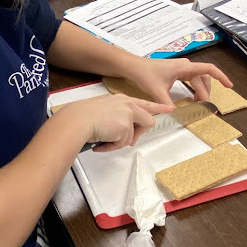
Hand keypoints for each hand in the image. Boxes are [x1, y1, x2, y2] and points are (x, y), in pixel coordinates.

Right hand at [55, 94, 171, 151]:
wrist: (77, 120)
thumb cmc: (82, 117)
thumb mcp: (103, 112)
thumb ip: (116, 119)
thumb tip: (124, 135)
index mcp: (121, 99)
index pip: (144, 103)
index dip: (158, 107)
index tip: (169, 108)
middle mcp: (127, 104)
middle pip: (148, 120)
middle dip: (138, 133)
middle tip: (124, 140)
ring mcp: (128, 114)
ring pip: (134, 135)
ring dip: (120, 141)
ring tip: (104, 139)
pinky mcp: (125, 126)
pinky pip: (123, 143)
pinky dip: (112, 146)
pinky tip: (101, 143)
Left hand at [122, 57, 232, 106]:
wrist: (134, 67)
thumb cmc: (145, 74)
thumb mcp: (157, 91)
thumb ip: (167, 103)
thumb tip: (176, 114)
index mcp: (184, 67)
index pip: (208, 69)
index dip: (221, 77)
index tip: (229, 85)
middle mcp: (185, 66)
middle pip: (203, 79)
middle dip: (207, 93)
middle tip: (207, 107)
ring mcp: (181, 68)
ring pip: (198, 80)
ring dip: (201, 91)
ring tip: (201, 103)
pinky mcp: (177, 72)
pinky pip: (191, 80)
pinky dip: (194, 89)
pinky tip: (193, 98)